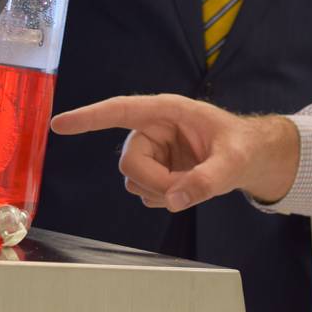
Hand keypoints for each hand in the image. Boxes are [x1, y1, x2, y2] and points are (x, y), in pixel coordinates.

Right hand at [50, 94, 299, 210]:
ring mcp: (152, 150)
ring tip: (192, 184)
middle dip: (155, 182)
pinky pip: (143, 191)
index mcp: (167, 111)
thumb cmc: (244, 146)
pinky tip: (185, 189)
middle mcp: (153, 129)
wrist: (251, 158)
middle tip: (186, 190)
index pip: (120, 111)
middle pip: (129, 162)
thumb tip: (173, 200)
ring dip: (160, 191)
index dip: (89, 118)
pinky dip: (163, 198)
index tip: (59, 125)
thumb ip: (207, 180)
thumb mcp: (233, 161)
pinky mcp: (154, 169)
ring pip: (134, 180)